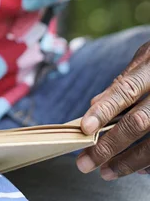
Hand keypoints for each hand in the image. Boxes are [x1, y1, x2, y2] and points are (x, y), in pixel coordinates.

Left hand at [77, 40, 149, 179]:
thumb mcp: (145, 58)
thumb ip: (123, 82)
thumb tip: (95, 104)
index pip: (125, 90)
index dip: (104, 110)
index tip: (85, 128)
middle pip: (138, 122)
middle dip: (110, 145)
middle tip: (86, 162)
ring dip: (129, 161)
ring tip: (107, 171)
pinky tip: (138, 169)